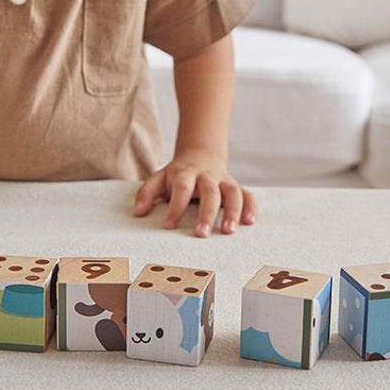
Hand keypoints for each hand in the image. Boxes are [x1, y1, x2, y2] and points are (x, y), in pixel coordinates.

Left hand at [132, 149, 257, 237]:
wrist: (201, 155)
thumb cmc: (178, 174)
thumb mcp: (159, 178)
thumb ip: (147, 193)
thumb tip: (137, 212)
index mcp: (185, 173)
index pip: (181, 188)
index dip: (175, 206)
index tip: (169, 225)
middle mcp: (207, 176)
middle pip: (209, 191)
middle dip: (207, 213)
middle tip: (202, 234)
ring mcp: (223, 181)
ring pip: (232, 192)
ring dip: (232, 211)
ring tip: (229, 231)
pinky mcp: (236, 187)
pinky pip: (247, 194)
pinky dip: (251, 206)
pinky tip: (250, 222)